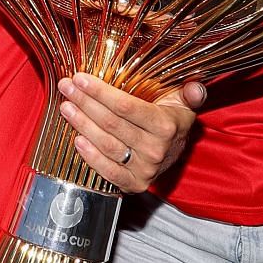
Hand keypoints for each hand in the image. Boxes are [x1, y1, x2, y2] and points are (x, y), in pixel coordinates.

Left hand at [58, 74, 204, 191]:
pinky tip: (76, 140)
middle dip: (84, 102)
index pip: (126, 107)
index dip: (100, 92)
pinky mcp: (134, 183)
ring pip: (106, 144)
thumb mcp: (183, 103)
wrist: (178, 153)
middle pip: (111, 123)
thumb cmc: (173, 120)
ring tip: (66, 107)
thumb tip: (196, 87)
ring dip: (81, 124)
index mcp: (165, 125)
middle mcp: (155, 149)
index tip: (80, 78)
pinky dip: (90, 156)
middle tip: (66, 87)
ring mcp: (144, 169)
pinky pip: (108, 171)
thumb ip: (190, 93)